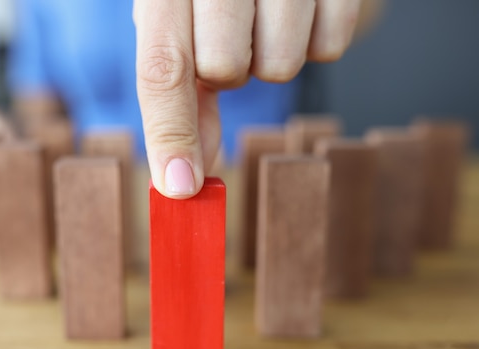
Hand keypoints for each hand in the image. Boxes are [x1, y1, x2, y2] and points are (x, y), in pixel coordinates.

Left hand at [135, 0, 361, 197]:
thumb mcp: (181, 26)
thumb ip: (179, 96)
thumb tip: (184, 176)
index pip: (162, 67)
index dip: (171, 132)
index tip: (181, 187)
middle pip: (223, 69)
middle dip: (228, 73)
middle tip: (232, 38)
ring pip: (280, 65)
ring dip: (271, 59)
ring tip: (265, 20)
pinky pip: (330, 46)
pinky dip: (314, 41)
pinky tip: (302, 10)